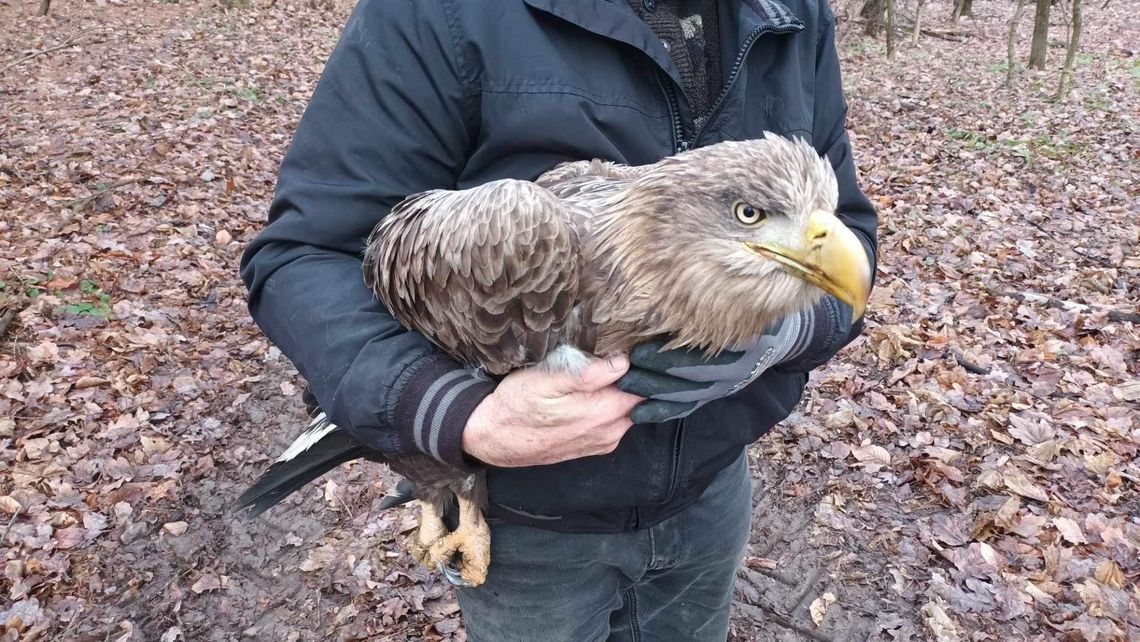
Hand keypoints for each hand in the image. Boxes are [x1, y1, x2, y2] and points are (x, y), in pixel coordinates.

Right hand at [462, 355, 641, 466]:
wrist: (494, 438)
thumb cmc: (516, 405)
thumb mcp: (546, 381)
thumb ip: (588, 375)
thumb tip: (623, 363)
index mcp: (603, 413)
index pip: (645, 389)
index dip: (645, 368)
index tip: (639, 350)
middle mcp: (609, 432)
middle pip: (640, 402)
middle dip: (636, 380)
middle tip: (621, 356)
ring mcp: (602, 442)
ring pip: (628, 413)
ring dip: (622, 394)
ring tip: (606, 373)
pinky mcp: (593, 446)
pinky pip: (615, 424)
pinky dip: (613, 408)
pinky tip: (595, 395)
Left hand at [617, 314, 806, 423]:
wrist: (779, 337)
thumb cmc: (750, 308)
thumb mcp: (738, 301)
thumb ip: (708, 301)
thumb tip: (672, 282)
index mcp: (737, 346)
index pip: (695, 356)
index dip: (664, 357)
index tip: (636, 352)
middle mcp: (731, 372)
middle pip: (685, 379)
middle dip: (650, 377)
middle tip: (620, 372)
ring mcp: (724, 387)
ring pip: (684, 396)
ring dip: (651, 394)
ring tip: (622, 389)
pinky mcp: (716, 395)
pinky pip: (688, 408)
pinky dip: (663, 412)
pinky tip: (638, 414)